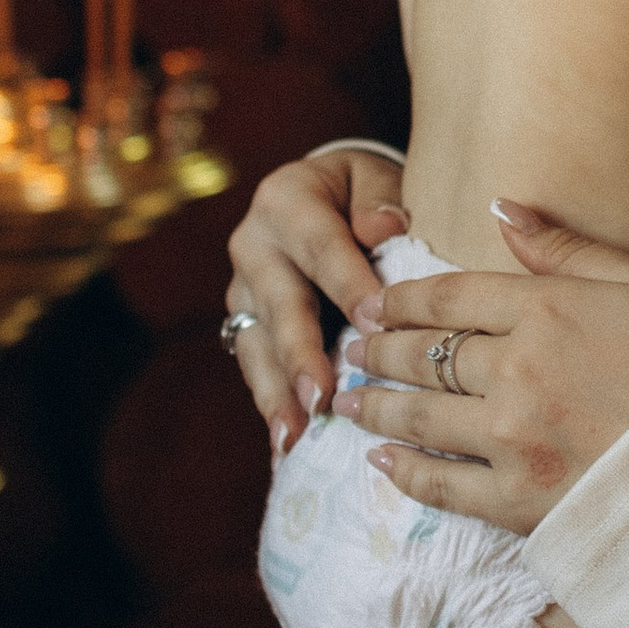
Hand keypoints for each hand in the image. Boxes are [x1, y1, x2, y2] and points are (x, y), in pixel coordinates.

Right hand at [225, 145, 410, 449]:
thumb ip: (381, 199)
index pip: (321, 247)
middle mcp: (253, 246)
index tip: (374, 327)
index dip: (348, 286)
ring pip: (259, 348)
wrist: (323, 198)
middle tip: (321, 398)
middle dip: (301, 355)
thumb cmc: (362, 191)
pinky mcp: (245, 328)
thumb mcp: (374, 177)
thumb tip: (385, 228)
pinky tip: (286, 450)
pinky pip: (258, 372)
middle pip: (281, 305)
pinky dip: (274, 409)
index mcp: (286, 200)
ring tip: (294, 438)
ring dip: (278, 395)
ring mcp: (243, 292)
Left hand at [333, 206, 628, 535]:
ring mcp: (510, 440)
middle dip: (378, 350)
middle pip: (423, 354)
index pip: (448, 296)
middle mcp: (515, 372)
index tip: (375, 302)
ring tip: (348, 400)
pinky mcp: (517, 502)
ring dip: (374, 405)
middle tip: (353, 349)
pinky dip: (403, 472)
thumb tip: (503, 209)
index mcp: (547, 311)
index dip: (401, 298)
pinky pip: (440, 485)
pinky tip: (382, 462)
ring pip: (418, 416)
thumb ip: (569, 250)